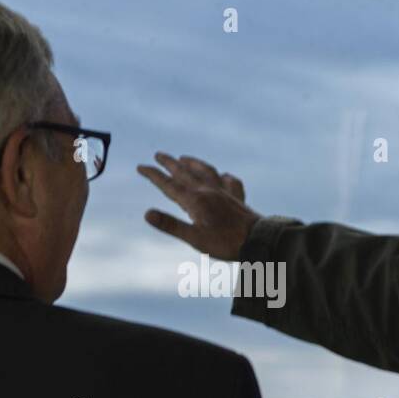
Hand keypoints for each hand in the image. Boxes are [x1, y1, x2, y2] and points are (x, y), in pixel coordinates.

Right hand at [138, 152, 261, 260]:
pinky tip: (224, 175)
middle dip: (170, 163)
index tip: (140, 167)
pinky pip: (231, 182)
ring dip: (193, 163)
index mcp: (195, 200)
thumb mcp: (194, 238)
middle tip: (158, 154)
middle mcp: (209, 191)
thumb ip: (170, 225)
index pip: (169, 185)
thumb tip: (147, 214)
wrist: (257, 239)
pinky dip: (224, 176)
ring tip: (184, 158)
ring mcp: (225, 192)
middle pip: (185, 173)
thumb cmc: (225, 242)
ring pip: (206, 171)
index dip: (153, 175)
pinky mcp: (238, 198)